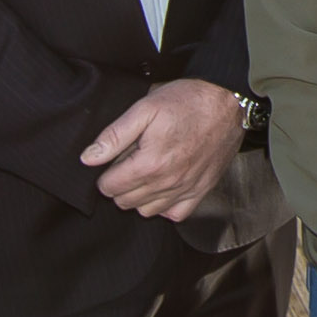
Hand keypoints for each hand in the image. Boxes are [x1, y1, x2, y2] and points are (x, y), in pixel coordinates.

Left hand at [81, 78, 244, 218]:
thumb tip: (89, 158)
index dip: (105, 173)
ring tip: (145, 174)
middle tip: (129, 163)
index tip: (113, 161)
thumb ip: (114, 135)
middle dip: (120, 185)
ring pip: (147, 211)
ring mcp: (186, 189)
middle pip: (125, 201)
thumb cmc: (187, 102)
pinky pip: (175, 214)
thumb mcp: (144, 108)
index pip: (110, 187)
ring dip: (139, 197)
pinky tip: (164, 187)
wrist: (228, 103)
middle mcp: (168, 183)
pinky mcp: (201, 190)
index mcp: (150, 164)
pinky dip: (165, 206)